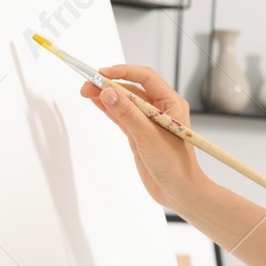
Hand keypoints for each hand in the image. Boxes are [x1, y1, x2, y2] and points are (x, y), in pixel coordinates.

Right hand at [80, 64, 205, 210]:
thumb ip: (127, 114)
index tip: (103, 74)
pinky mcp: (139, 134)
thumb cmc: (175, 165)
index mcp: (171, 104)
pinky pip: (121, 116)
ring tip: (86, 91)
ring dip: (106, 96)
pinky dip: (108, 109)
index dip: (123, 72)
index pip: (146, 78)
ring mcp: (148, 122)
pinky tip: (95, 102)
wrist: (179, 192)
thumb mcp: (148, 137)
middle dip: (110, 84)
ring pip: (124, 102)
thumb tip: (107, 92)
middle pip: (132, 89)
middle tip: (88, 84)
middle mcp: (161, 109)